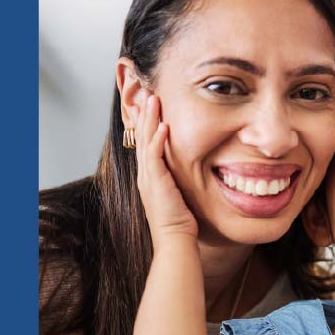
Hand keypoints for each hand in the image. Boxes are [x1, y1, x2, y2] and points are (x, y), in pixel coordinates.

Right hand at [134, 95, 198, 239]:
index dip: (146, 124)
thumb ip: (179, 179)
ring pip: (146, 142)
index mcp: (149, 177)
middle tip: (148, 93)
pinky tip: (162, 125)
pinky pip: (154, 156)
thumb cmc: (179, 222)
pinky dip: (157, 140)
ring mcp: (148, 178)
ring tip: (153, 99)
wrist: (174, 240)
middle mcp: (145, 175)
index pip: (146, 144)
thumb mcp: (178, 194)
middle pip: (142, 137)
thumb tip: (191, 169)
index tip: (149, 106)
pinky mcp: (155, 182)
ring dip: (149, 119)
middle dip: (145, 114)